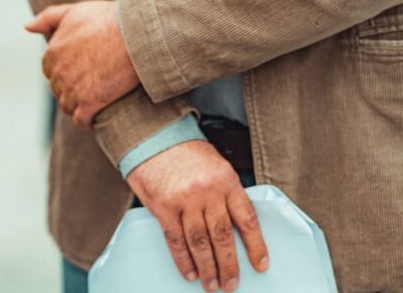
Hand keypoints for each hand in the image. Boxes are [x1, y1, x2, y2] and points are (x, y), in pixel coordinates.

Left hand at [25, 0, 139, 127]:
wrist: (136, 34)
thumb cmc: (107, 19)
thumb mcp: (73, 11)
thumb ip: (47, 19)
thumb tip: (27, 27)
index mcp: (52, 52)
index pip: (49, 70)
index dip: (62, 70)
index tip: (77, 69)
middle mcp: (59, 72)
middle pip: (57, 88)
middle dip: (69, 87)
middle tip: (88, 84)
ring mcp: (73, 89)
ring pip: (67, 105)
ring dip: (76, 105)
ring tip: (91, 101)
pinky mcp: (90, 102)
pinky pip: (81, 120)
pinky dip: (86, 121)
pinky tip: (94, 119)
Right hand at [127, 141, 268, 291]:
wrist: (152, 135)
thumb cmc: (184, 150)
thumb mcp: (214, 164)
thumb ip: (225, 191)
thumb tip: (234, 224)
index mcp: (226, 180)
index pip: (247, 219)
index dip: (256, 246)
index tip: (261, 265)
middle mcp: (207, 192)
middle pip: (223, 236)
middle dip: (229, 265)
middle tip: (231, 285)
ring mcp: (184, 200)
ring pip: (200, 243)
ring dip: (208, 268)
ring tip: (212, 285)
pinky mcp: (163, 206)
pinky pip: (175, 239)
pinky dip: (183, 260)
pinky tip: (189, 273)